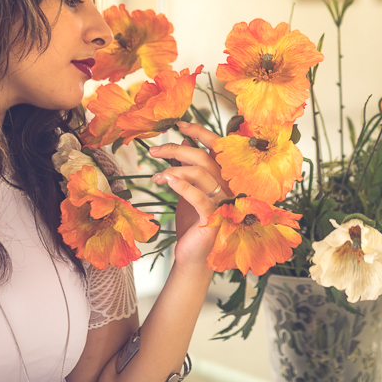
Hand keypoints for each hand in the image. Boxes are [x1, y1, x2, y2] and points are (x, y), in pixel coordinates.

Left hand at [147, 122, 228, 267]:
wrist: (192, 255)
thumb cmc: (191, 223)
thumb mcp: (187, 190)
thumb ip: (187, 169)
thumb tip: (179, 144)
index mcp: (223, 177)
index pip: (216, 148)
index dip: (200, 133)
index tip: (179, 125)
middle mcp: (227, 187)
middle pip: (204, 157)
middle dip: (177, 149)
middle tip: (154, 152)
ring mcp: (223, 202)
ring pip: (201, 173)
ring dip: (174, 170)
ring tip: (157, 177)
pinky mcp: (214, 218)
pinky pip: (199, 197)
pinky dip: (182, 186)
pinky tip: (167, 181)